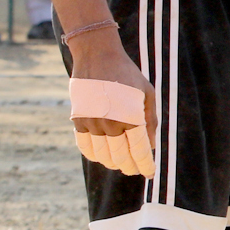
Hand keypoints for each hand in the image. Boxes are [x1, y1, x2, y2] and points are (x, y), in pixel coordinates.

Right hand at [68, 30, 159, 169]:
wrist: (97, 57)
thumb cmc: (127, 74)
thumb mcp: (146, 93)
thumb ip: (149, 120)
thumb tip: (151, 146)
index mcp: (130, 117)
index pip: (139, 150)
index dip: (145, 164)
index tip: (150, 173)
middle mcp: (110, 124)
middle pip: (121, 157)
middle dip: (131, 166)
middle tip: (136, 170)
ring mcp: (91, 124)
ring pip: (103, 156)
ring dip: (113, 163)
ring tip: (122, 164)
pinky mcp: (78, 121)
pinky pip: (85, 147)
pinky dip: (95, 156)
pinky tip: (103, 157)